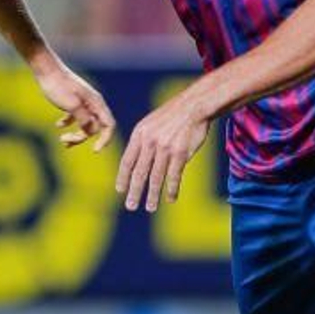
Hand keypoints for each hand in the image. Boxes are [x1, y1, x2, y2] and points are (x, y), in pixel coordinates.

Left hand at [31, 58, 115, 151]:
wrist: (46, 70)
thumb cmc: (58, 86)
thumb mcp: (71, 105)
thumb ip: (84, 119)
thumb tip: (91, 130)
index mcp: (96, 103)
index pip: (108, 125)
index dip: (104, 139)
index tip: (95, 150)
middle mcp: (92, 103)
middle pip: (94, 128)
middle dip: (82, 137)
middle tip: (65, 140)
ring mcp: (83, 102)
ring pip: (84, 124)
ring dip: (75, 134)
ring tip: (61, 138)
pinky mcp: (72, 101)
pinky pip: (75, 118)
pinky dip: (68, 124)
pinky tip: (58, 125)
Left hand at [117, 90, 211, 212]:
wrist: (195, 106)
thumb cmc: (173, 115)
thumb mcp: (151, 123)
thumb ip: (143, 141)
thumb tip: (135, 160)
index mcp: (140, 134)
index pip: (127, 161)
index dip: (123, 177)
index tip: (120, 190)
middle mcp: (150, 142)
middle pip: (139, 172)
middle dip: (134, 191)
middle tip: (130, 206)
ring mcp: (165, 148)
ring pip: (156, 177)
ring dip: (152, 195)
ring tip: (150, 208)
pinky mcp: (181, 153)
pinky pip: (174, 176)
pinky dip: (172, 189)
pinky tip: (170, 199)